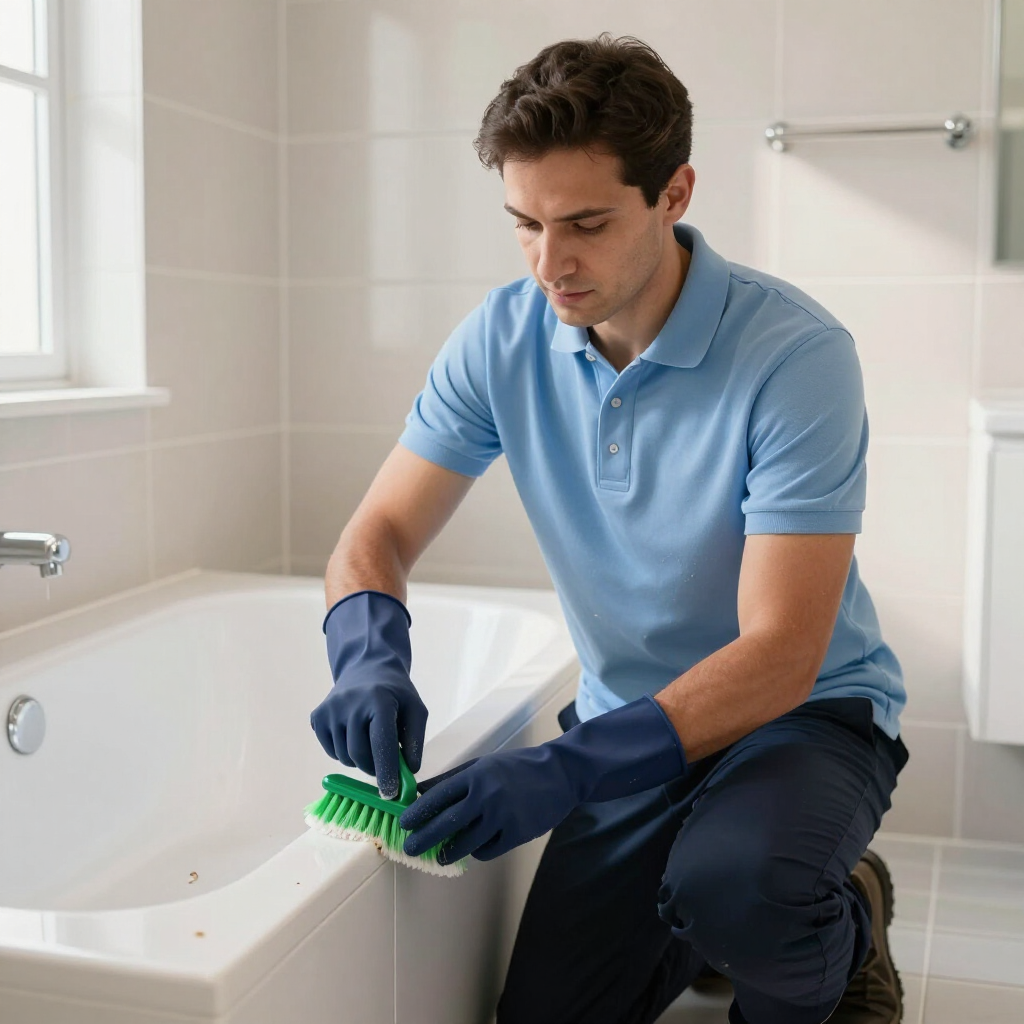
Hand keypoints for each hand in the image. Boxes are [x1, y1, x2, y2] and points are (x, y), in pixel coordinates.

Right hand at [310, 590, 427, 798]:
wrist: (366, 667)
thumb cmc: (395, 692)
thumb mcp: (415, 709)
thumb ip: (415, 741)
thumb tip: (409, 772)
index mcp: (379, 701)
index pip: (381, 743)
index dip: (386, 771)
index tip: (390, 793)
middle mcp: (350, 704)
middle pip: (360, 755)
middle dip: (375, 768)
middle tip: (385, 765)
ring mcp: (330, 710)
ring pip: (345, 757)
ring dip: (360, 760)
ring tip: (370, 741)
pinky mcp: (317, 716)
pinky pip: (331, 751)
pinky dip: (344, 752)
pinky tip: (354, 734)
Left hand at [400, 695, 685, 863]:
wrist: (559, 774)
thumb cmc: (516, 768)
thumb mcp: (482, 765)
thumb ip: (452, 780)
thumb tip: (420, 792)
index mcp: (475, 775)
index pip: (438, 796)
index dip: (417, 812)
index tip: (403, 823)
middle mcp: (486, 795)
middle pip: (446, 823)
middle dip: (423, 838)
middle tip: (409, 847)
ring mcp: (502, 816)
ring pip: (465, 842)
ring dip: (447, 851)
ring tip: (438, 855)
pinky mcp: (517, 833)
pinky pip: (487, 849)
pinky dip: (476, 851)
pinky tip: (472, 848)